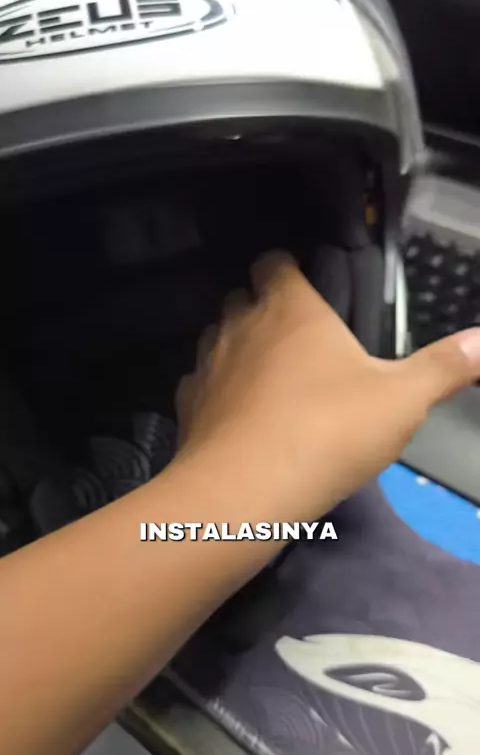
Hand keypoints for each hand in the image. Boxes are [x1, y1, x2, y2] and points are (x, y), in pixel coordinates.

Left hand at [175, 252, 479, 525]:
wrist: (248, 492)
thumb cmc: (329, 430)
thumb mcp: (402, 399)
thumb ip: (445, 366)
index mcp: (289, 308)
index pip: (272, 262)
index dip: (284, 268)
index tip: (303, 285)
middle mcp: (240, 325)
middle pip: (240, 298)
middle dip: (262, 308)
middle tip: (295, 338)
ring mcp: (207, 365)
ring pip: (216, 338)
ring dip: (238, 349)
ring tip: (268, 378)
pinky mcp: (187, 407)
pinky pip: (200, 385)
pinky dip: (217, 392)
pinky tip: (239, 418)